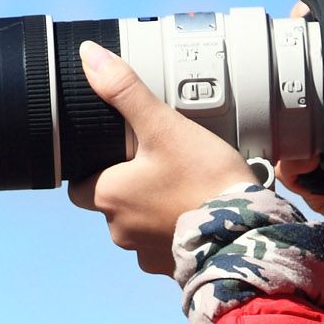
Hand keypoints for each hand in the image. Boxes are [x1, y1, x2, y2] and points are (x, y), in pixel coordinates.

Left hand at [70, 41, 259, 275]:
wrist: (246, 234)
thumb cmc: (204, 180)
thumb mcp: (164, 126)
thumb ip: (125, 91)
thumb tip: (89, 56)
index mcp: (107, 195)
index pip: (77, 184)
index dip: (94, 168)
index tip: (118, 156)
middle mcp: (118, 229)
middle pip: (110, 204)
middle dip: (127, 189)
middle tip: (159, 167)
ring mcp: (144, 252)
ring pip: (136, 226)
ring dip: (151, 212)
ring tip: (183, 190)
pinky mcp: (170, 267)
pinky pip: (162, 247)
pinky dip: (173, 233)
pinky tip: (195, 215)